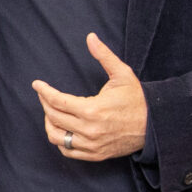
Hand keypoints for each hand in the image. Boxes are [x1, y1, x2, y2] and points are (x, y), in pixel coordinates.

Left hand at [32, 34, 148, 161]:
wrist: (155, 125)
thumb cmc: (137, 98)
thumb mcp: (123, 74)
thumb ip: (104, 56)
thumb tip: (90, 37)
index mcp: (93, 110)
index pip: (57, 101)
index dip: (44, 91)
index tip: (37, 84)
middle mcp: (89, 130)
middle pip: (53, 117)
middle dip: (45, 103)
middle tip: (44, 95)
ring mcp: (92, 145)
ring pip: (56, 137)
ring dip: (49, 123)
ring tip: (51, 112)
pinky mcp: (95, 155)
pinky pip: (67, 151)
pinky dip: (60, 141)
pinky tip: (61, 129)